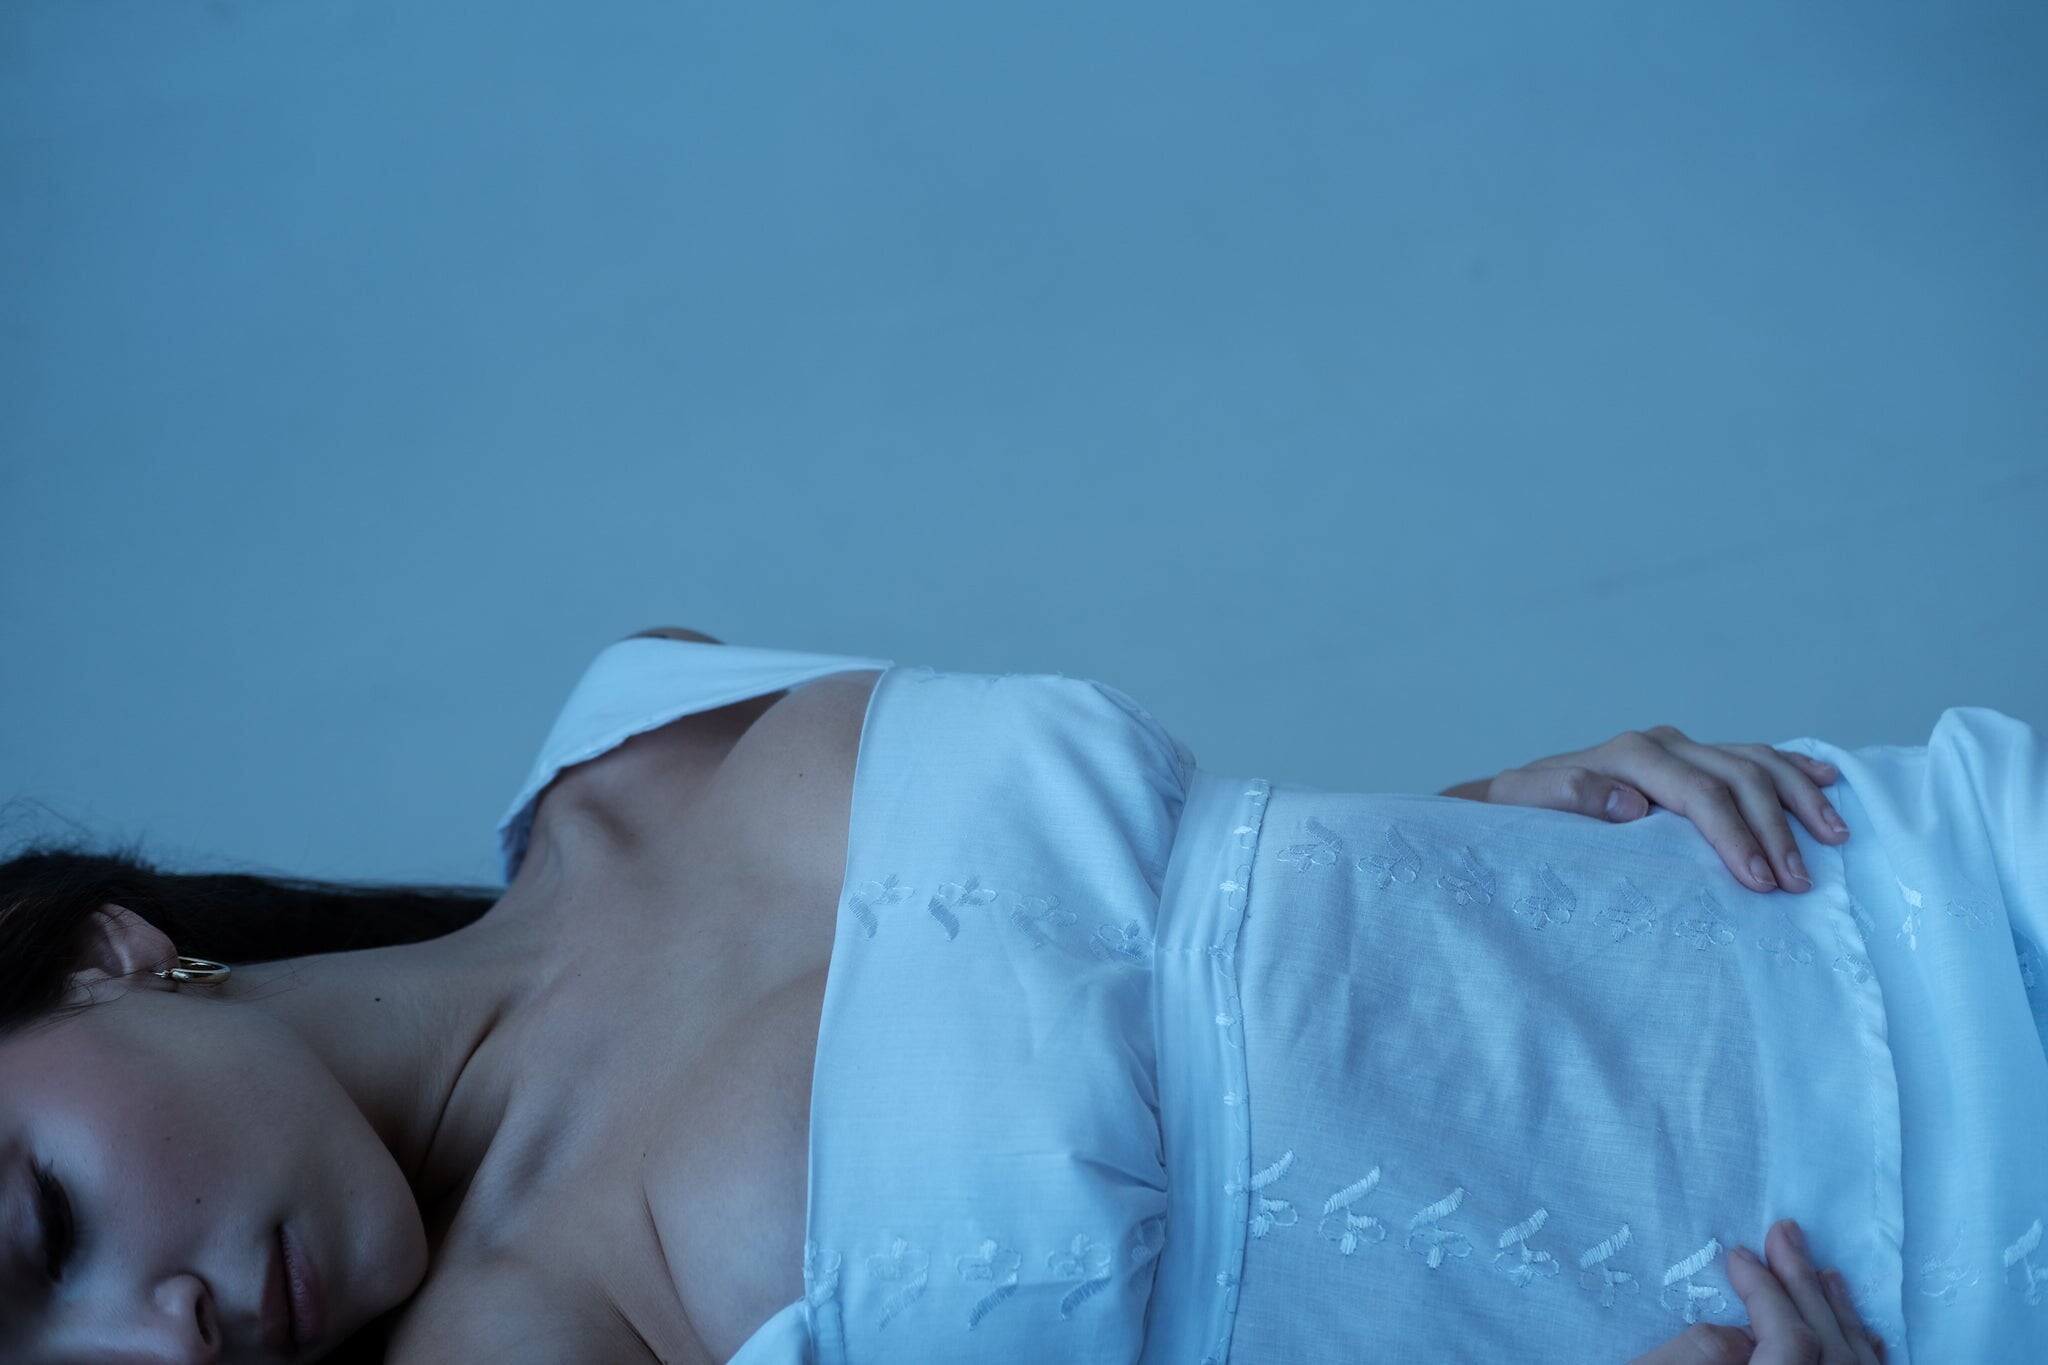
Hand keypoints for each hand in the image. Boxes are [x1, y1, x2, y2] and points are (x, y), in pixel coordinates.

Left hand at [1451, 726, 1849, 894]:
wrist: (1514, 796)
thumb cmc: (1520, 812)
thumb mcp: (1525, 804)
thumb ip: (1570, 797)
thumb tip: (1631, 803)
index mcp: (1630, 755)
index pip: (1699, 794)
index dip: (1734, 836)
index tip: (1759, 881)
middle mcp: (1662, 743)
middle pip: (1738, 778)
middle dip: (1774, 832)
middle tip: (1799, 884)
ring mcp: (1682, 747)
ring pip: (1757, 762)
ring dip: (1799, 799)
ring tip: (1835, 837)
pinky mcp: (1694, 757)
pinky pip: (1754, 755)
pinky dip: (1793, 767)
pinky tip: (1828, 780)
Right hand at [1623, 1219, 1886, 1363]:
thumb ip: (1697, 1354)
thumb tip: (1736, 1329)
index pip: (1791, 1340)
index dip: (1767, 1291)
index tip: (1737, 1254)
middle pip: (1827, 1348)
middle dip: (1803, 1286)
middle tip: (1785, 1232)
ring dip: (1838, 1314)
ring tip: (1826, 1271)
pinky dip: (1864, 1356)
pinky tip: (1865, 1335)